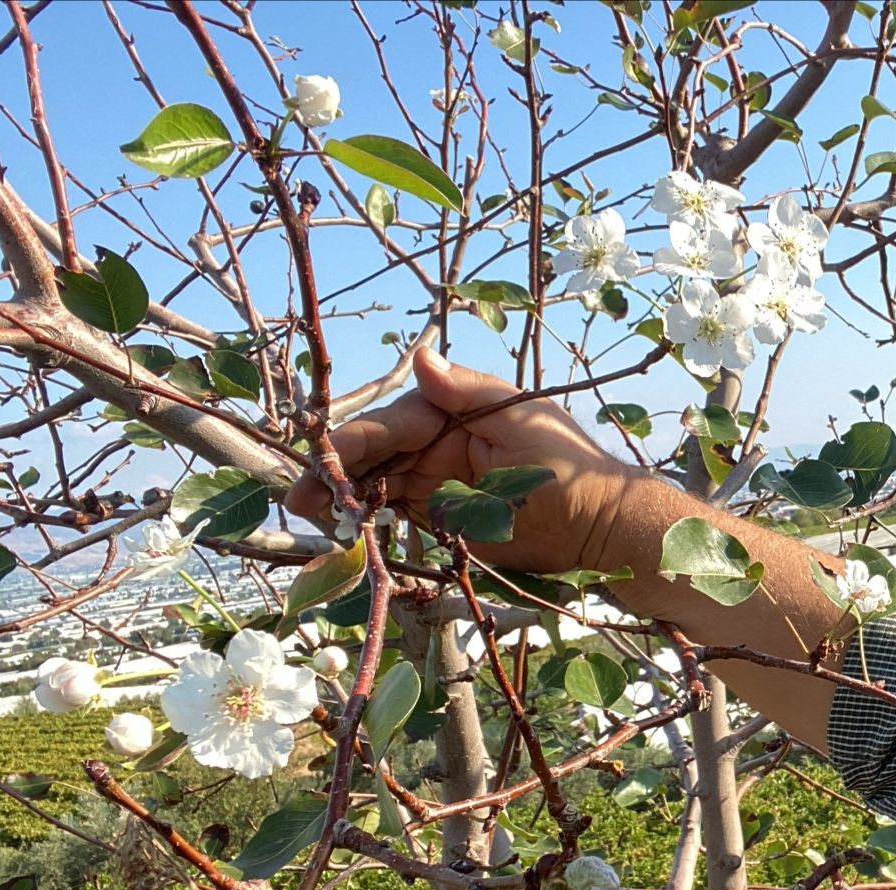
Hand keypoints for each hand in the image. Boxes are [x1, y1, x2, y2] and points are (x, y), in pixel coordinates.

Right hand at [286, 347, 636, 573]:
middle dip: (334, 472)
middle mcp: (435, 443)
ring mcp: (435, 482)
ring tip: (305, 512)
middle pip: (373, 455)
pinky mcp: (439, 517)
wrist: (596, 524)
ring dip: (340, 497)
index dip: (355, 440)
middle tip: (298, 495)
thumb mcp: (520, 417)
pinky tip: (337, 529)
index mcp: (451, 412)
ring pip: (375, 484)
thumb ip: (465, 391)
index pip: (392, 424)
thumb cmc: (567, 462)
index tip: (323, 456)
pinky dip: (364, 520)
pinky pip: (393, 515)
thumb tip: (419, 354)